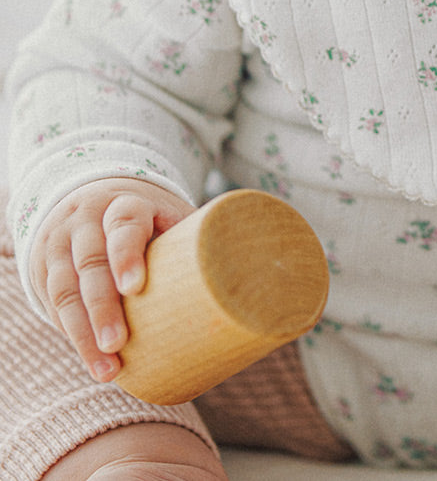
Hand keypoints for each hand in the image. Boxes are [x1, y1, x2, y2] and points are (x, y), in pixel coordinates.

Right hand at [28, 177, 192, 383]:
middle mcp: (88, 218)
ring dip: (82, 334)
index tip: (136, 287)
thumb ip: (200, 241)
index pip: (123, 222)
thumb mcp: (170, 215)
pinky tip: (89, 359)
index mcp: (126, 202)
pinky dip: (69, 333)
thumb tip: (259, 285)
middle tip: (118, 346)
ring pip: (64, 288)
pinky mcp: (44, 267)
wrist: (93, 197)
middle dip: (102, 308)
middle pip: (90, 263)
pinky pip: (51, 302)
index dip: (126, 253)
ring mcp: (61, 242)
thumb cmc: (149, 217)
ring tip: (107, 371)